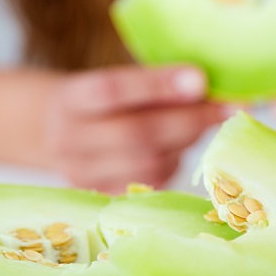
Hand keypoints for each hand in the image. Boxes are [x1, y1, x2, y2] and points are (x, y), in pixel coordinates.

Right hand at [45, 65, 221, 192]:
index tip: (201, 79)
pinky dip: (171, 164)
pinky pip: (148, 184)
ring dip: (184, 144)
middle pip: (137, 134)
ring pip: (148, 163)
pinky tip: (176, 149)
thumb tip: (208, 87)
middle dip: (189, 120)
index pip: (112, 90)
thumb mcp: (107, 80)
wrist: (48, 132)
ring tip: (199, 125)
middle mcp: (69, 138)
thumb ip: (149, 84)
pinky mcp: (99, 196)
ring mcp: (81, 173)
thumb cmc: (94, 101)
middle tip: (226, 108)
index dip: (158, 85)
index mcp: (69, 98)